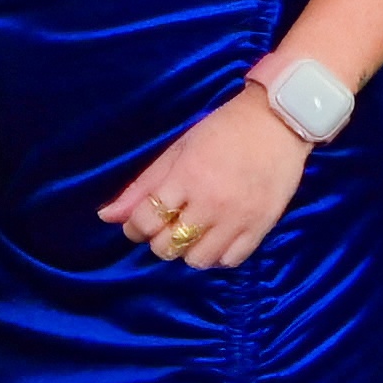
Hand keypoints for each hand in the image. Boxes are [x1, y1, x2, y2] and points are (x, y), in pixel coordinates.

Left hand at [100, 87, 312, 268]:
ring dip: (187, 251)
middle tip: (165, 227)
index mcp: (185, 178)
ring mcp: (238, 217)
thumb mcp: (176, 151)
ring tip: (191, 233)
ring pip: (198, 259)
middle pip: (168, 245)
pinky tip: (215, 239)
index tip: (138, 223)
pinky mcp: (262, 226)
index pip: (146, 221)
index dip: (135, 227)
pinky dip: (217, 256)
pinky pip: (231, 260)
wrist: (277, 122)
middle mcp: (211, 202)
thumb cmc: (221, 131)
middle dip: (158, 240)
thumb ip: (142, 187)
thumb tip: (106, 217)